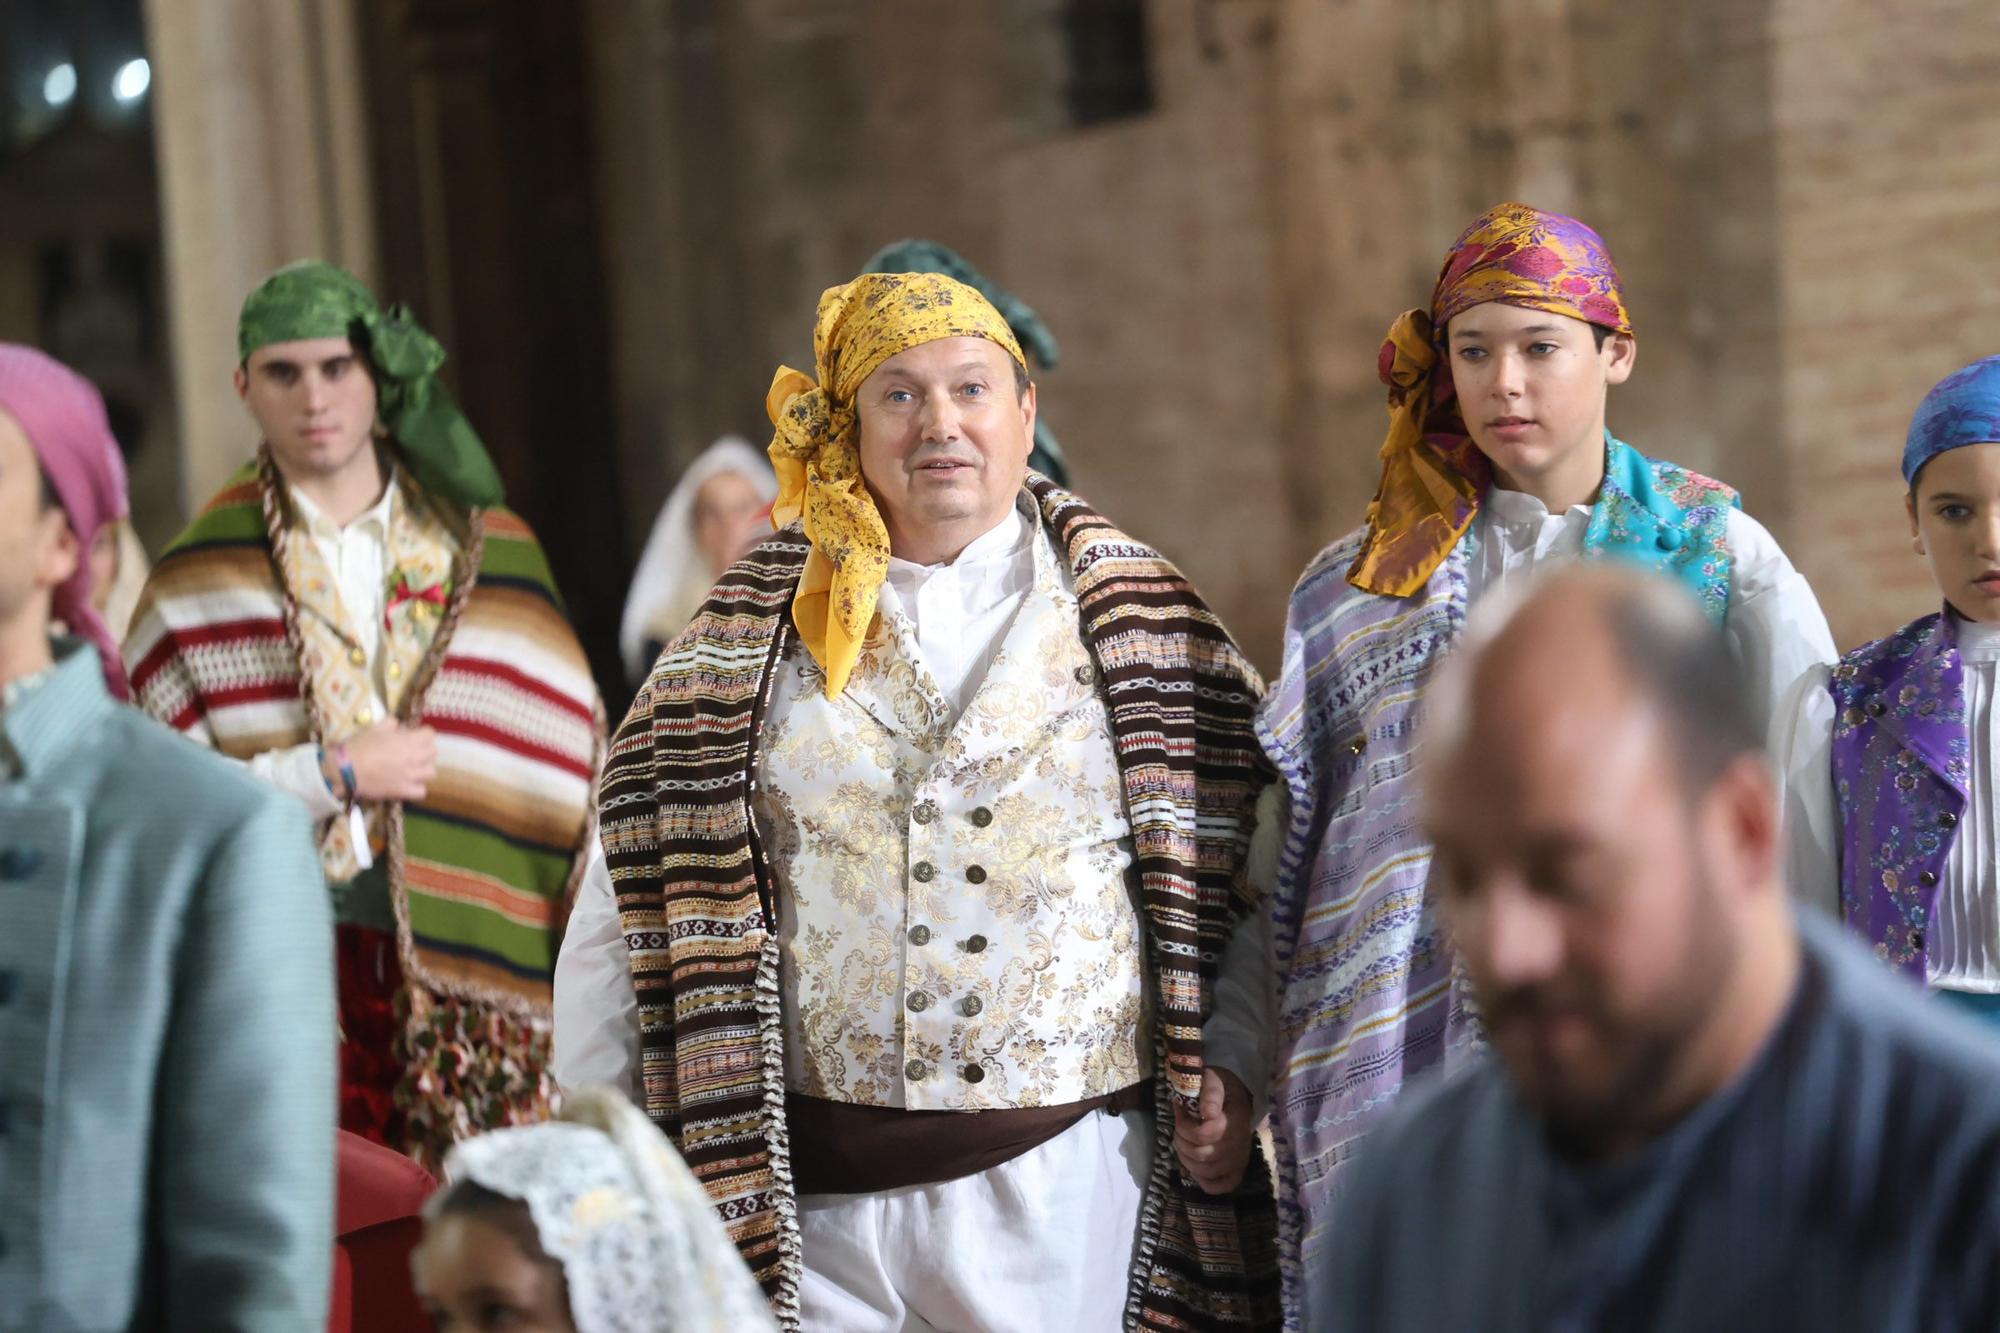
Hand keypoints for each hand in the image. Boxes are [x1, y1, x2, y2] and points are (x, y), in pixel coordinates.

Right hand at [340, 720, 437, 801]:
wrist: (345, 770)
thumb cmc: (359, 746)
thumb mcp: (374, 728)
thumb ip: (390, 724)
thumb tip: (398, 724)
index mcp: (408, 741)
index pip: (430, 734)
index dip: (422, 733)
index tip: (414, 735)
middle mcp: (413, 758)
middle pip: (433, 752)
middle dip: (425, 749)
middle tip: (413, 750)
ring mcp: (410, 776)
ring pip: (431, 772)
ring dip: (423, 769)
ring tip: (412, 768)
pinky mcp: (403, 791)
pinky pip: (421, 791)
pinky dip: (417, 788)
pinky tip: (408, 784)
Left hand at [1173, 1067, 1255, 1194]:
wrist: (1237, 1098)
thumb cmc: (1221, 1088)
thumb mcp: (1213, 1079)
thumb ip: (1211, 1092)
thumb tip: (1209, 1113)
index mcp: (1236, 1118)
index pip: (1204, 1134)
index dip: (1183, 1125)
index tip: (1179, 1111)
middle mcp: (1241, 1143)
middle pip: (1201, 1154)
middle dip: (1181, 1141)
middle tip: (1178, 1128)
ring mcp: (1240, 1159)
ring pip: (1206, 1171)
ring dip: (1186, 1159)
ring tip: (1183, 1144)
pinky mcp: (1238, 1170)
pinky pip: (1220, 1186)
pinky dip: (1203, 1180)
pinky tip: (1195, 1166)